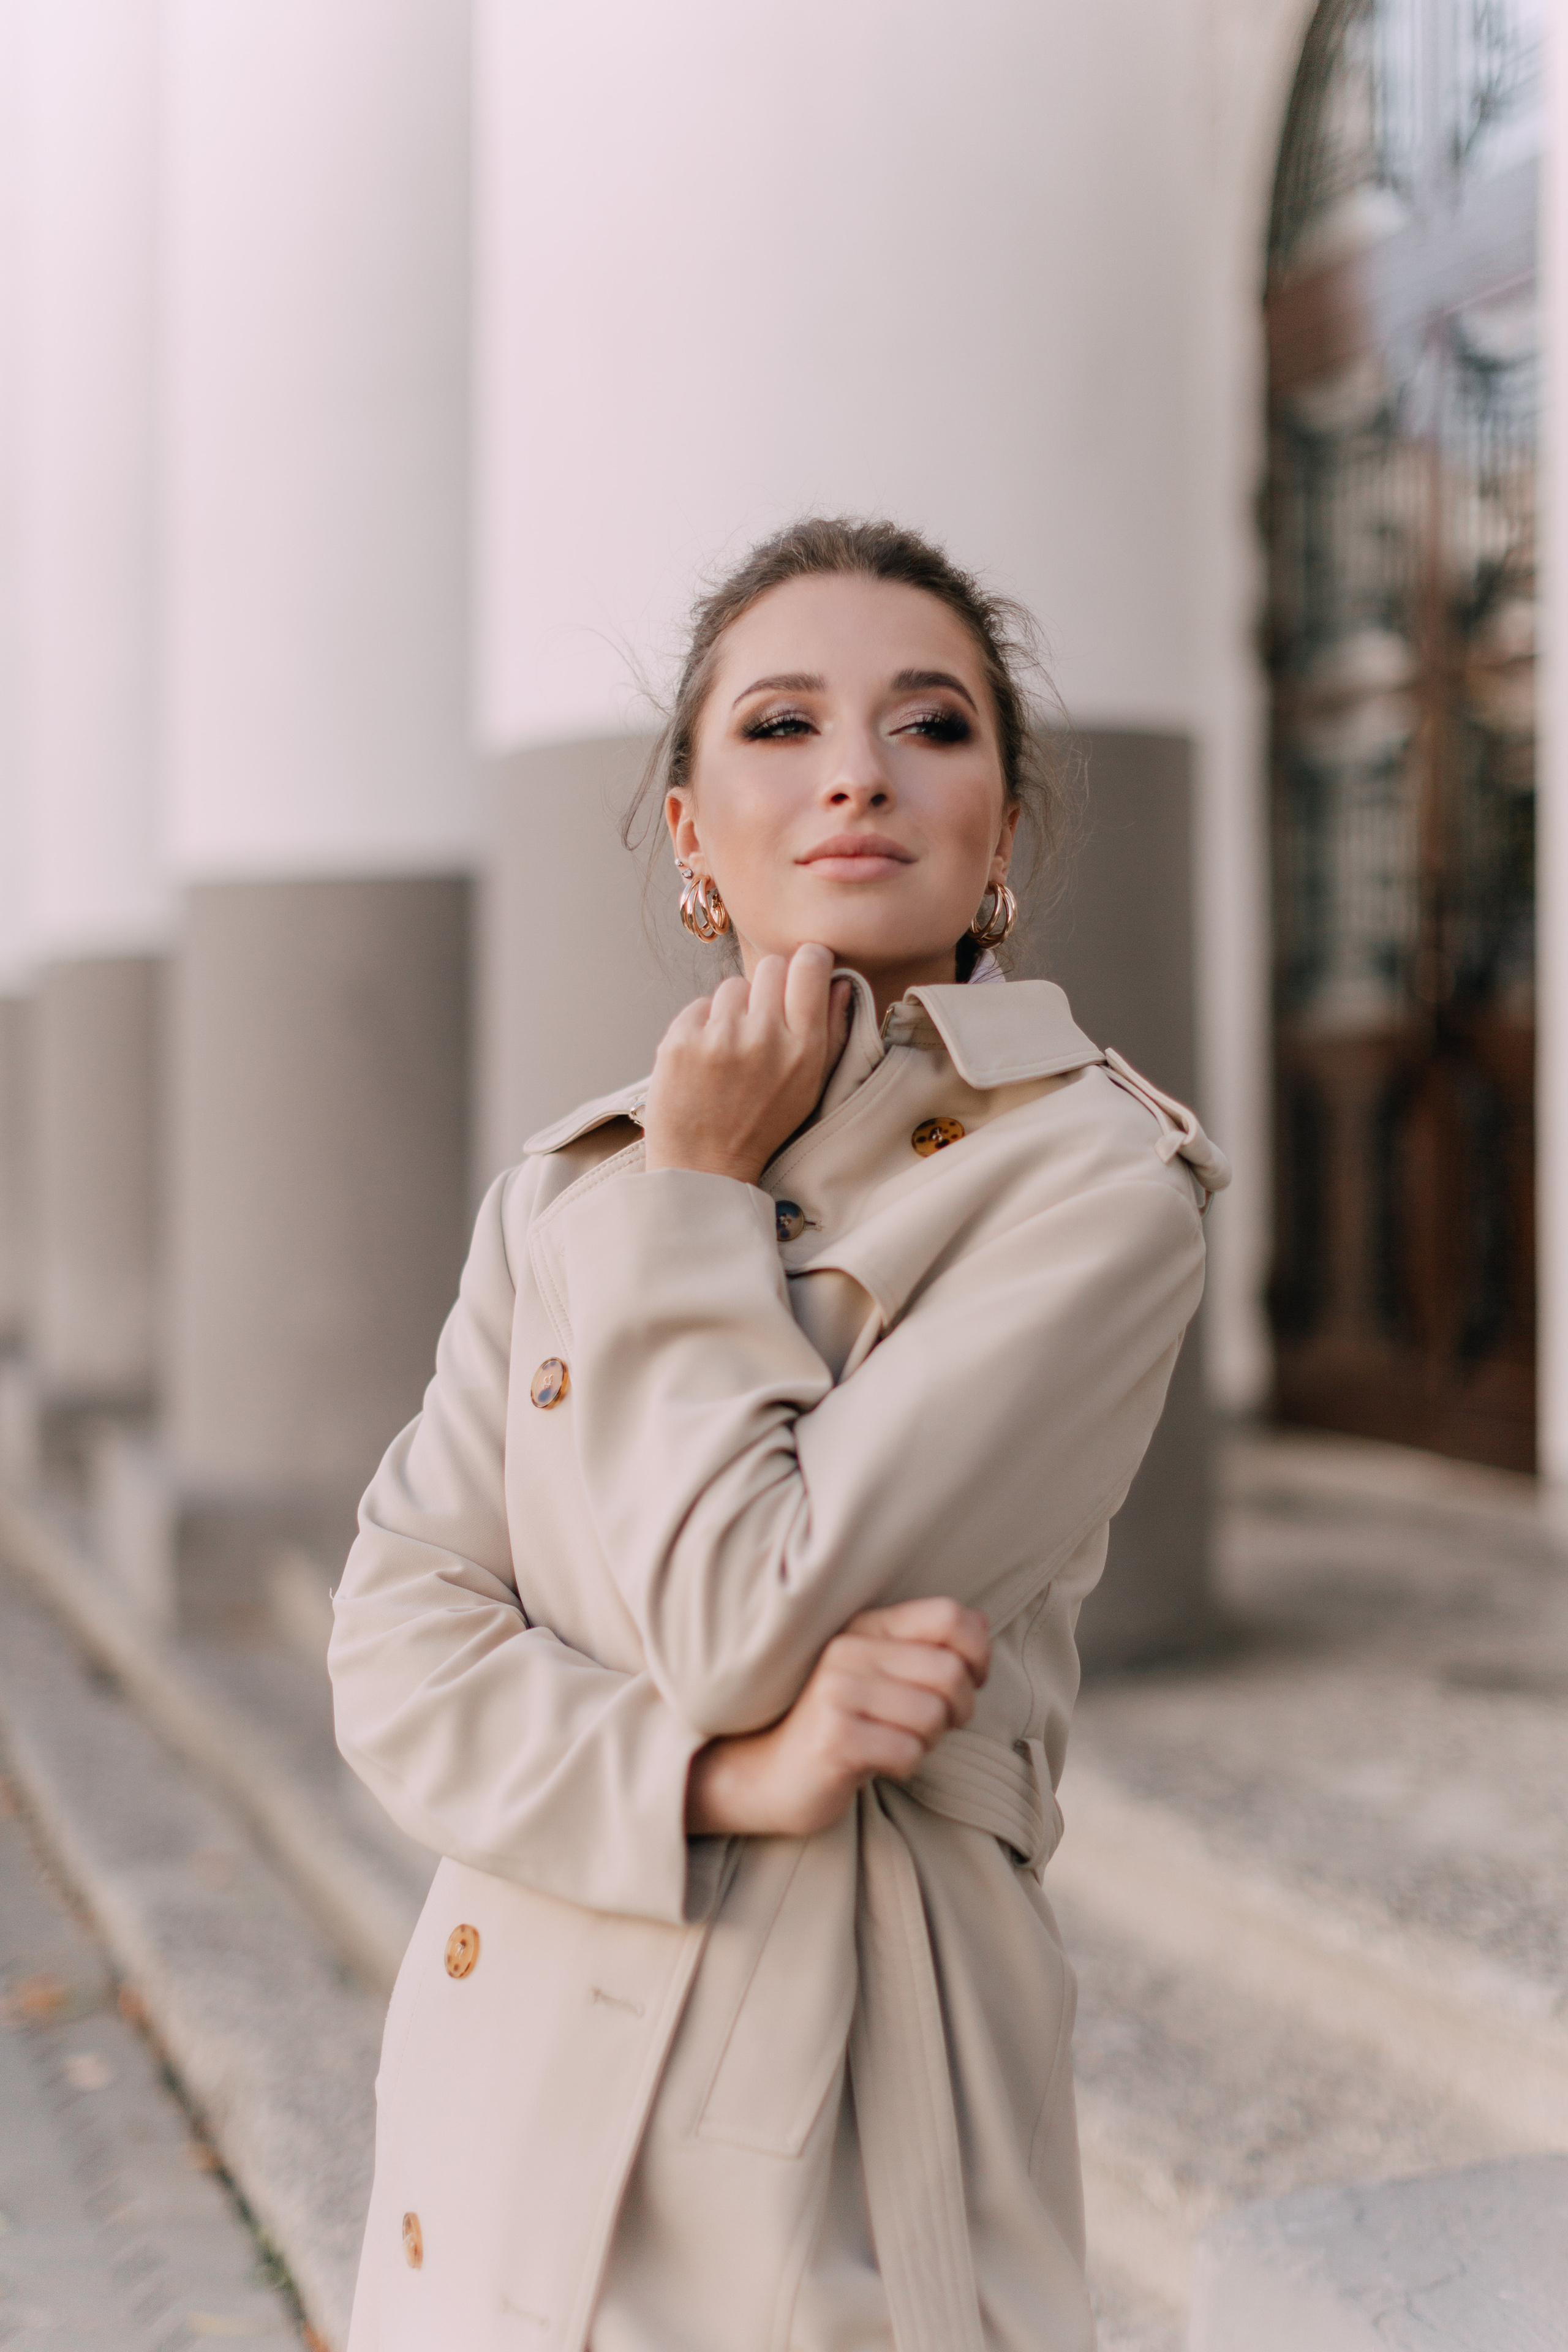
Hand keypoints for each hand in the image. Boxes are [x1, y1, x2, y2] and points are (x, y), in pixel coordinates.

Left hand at [643, 944, 852, 1185]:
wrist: (704, 1167)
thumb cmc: (760, 1128)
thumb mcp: (810, 1087)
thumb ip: (832, 1032)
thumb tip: (840, 982)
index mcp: (803, 1048)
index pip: (810, 965)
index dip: (808, 961)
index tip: (803, 972)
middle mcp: (763, 1036)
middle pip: (771, 966)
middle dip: (769, 986)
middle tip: (763, 1019)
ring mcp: (718, 1036)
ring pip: (732, 985)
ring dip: (734, 1008)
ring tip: (732, 1047)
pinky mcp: (680, 1040)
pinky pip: (698, 1006)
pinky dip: (702, 1025)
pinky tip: (706, 1058)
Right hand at [685, 1599, 990, 1839]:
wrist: (768, 1774)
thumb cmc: (841, 1723)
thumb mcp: (881, 1674)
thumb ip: (927, 1644)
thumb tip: (980, 1621)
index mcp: (865, 1626)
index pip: (949, 1616)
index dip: (978, 1653)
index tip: (972, 1679)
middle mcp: (848, 1650)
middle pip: (951, 1672)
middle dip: (959, 1709)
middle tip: (935, 1725)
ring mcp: (836, 1692)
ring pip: (933, 1716)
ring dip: (929, 1741)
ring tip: (899, 1742)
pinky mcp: (834, 1738)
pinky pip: (907, 1752)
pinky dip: (906, 1766)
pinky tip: (879, 1763)